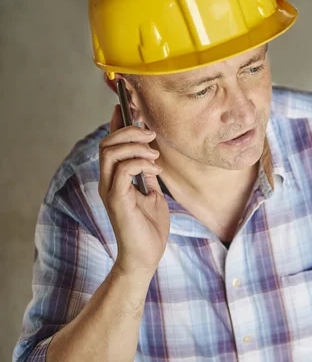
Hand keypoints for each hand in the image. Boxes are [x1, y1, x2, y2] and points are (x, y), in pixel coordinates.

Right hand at [98, 104, 169, 277]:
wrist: (147, 257)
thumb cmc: (150, 228)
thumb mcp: (153, 194)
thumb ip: (148, 175)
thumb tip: (151, 155)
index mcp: (114, 179)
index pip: (110, 144)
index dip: (117, 123)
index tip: (129, 106)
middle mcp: (107, 182)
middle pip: (106, 143)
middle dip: (129, 130)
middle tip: (151, 133)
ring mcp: (109, 190)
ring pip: (110, 152)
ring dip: (135, 145)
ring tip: (154, 154)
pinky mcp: (116, 200)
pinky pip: (122, 170)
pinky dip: (139, 162)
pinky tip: (153, 169)